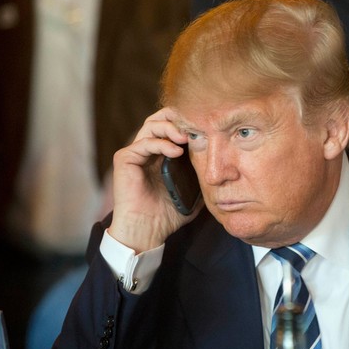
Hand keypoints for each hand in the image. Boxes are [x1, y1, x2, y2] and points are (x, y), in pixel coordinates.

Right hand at [108, 108, 202, 252]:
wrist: (147, 231)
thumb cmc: (167, 215)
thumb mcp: (191, 192)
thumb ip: (201, 177)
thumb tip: (223, 170)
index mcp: (161, 155)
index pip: (172, 127)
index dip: (187, 123)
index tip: (206, 127)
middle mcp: (146, 150)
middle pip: (159, 119)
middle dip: (177, 118)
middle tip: (194, 125)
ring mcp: (135, 153)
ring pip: (151, 125)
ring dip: (171, 127)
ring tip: (186, 137)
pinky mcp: (125, 159)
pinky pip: (144, 143)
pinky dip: (162, 143)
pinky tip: (177, 151)